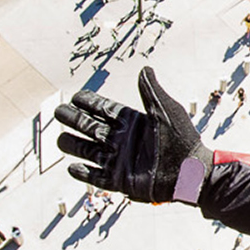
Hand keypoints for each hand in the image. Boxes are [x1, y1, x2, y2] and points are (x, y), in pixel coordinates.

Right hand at [53, 67, 210, 204]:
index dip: (88, 103)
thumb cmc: (182, 139)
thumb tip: (145, 68)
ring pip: (89, 151)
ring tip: (59, 140)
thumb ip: (151, 91)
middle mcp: (122, 140)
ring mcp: (120, 160)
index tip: (74, 97)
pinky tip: (72, 167)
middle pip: (90, 128)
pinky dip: (84, 173)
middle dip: (74, 120)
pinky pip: (97, 177)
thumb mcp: (166, 110)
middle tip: (59, 112)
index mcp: (132, 123)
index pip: (104, 110)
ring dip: (73, 145)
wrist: (190, 173)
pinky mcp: (120, 180)